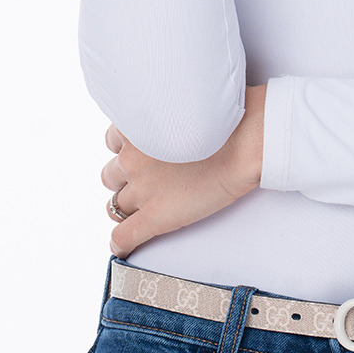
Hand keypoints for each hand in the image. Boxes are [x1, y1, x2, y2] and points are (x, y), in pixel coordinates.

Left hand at [101, 85, 266, 256]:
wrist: (243, 143)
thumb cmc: (224, 120)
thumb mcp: (182, 106)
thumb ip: (162, 117)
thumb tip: (166, 127)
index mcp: (135, 128)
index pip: (113, 143)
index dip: (127, 152)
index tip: (140, 156)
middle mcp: (131, 158)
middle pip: (111, 175)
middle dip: (126, 179)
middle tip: (149, 180)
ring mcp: (141, 189)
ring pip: (114, 205)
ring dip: (127, 206)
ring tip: (146, 208)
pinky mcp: (154, 217)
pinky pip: (124, 238)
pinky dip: (121, 244)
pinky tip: (125, 246)